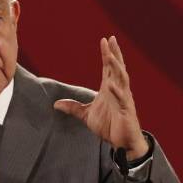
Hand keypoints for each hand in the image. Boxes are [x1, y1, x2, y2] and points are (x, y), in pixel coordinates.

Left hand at [53, 36, 148, 156]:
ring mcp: (124, 99)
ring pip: (122, 79)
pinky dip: (117, 91)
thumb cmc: (109, 126)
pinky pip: (122, 98)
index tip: (105, 40)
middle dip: (114, 54)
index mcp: (109, 88)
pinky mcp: (126, 110)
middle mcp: (118, 90)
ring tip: (110, 56)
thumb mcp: (87, 116)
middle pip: (117, 68)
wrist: (122, 143)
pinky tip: (111, 85)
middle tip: (111, 39)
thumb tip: (56, 104)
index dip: (107, 54)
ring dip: (116, 67)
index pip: (108, 68)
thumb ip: (74, 108)